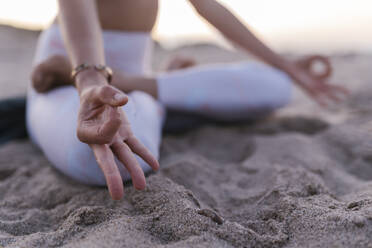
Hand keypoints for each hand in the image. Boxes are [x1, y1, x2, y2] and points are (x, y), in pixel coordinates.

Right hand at [78, 82, 158, 199]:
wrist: (97, 95)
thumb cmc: (93, 94)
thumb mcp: (96, 90)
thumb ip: (108, 94)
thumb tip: (123, 101)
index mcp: (85, 132)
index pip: (102, 136)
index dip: (113, 122)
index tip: (115, 106)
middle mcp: (98, 140)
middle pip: (106, 161)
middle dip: (112, 177)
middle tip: (117, 196)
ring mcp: (112, 140)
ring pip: (124, 157)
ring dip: (134, 170)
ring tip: (142, 187)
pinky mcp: (125, 136)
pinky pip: (136, 147)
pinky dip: (146, 155)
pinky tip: (156, 166)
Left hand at [286, 55, 348, 105]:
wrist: (287, 68)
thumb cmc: (298, 63)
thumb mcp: (313, 58)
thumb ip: (322, 58)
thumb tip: (329, 62)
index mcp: (316, 78)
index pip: (328, 75)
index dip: (329, 68)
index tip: (325, 62)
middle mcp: (314, 84)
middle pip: (329, 88)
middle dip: (338, 90)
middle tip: (348, 94)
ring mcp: (311, 87)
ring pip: (324, 93)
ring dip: (331, 97)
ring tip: (339, 101)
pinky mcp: (307, 88)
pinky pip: (315, 95)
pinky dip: (320, 100)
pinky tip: (325, 105)